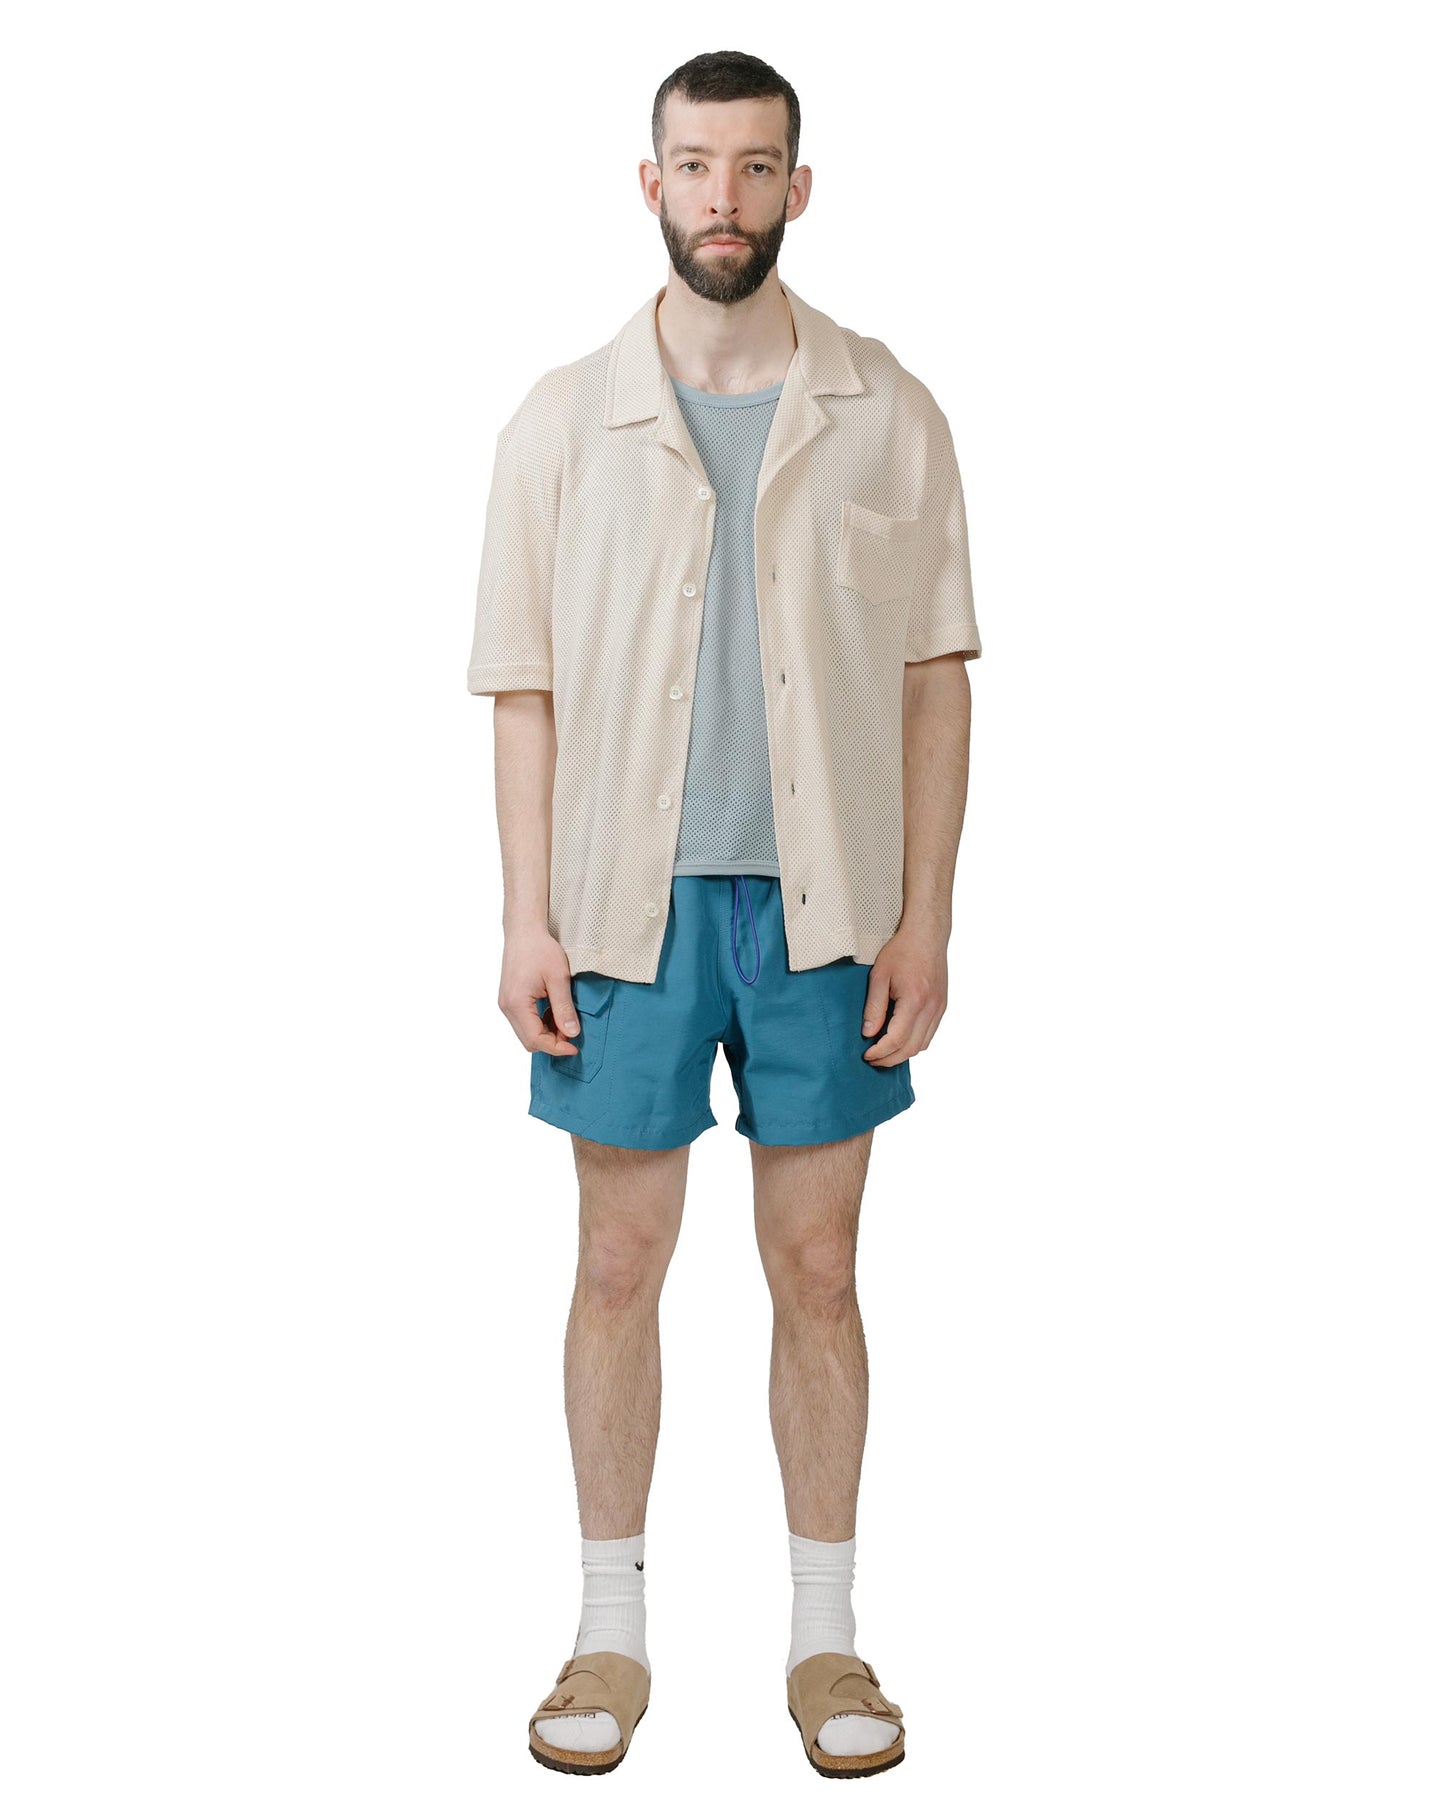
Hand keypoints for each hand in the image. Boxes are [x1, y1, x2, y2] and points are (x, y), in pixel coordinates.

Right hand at [499, 929, 581, 1056]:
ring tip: (565, 1020)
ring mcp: (506, 1004)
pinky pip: (524, 1022)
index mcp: (516, 1003)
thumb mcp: (559, 978)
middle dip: (552, 1042)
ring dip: (547, 1033)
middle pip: (528, 1041)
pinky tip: (554, 1012)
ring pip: (526, 1033)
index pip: (535, 1039)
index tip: (575, 1047)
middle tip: (572, 1033)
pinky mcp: (510, 1000)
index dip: (556, 1047)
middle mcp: (507, 1007)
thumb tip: (572, 1033)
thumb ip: (564, 1008)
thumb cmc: (540, 949)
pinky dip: (540, 1024)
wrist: (524, 932)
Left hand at [860, 925, 947, 1066]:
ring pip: (922, 1044)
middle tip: (872, 1059)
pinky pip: (929, 1034)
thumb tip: (868, 1033)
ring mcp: (939, 1008)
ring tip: (883, 1052)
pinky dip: (914, 1043)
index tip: (866, 1055)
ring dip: (903, 1053)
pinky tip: (899, 1040)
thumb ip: (874, 1007)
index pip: (896, 1039)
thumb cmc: (901, 951)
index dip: (880, 1052)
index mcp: (915, 1000)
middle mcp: (931, 1008)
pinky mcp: (942, 1006)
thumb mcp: (879, 976)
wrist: (927, 935)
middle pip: (911, 1048)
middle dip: (890, 1059)